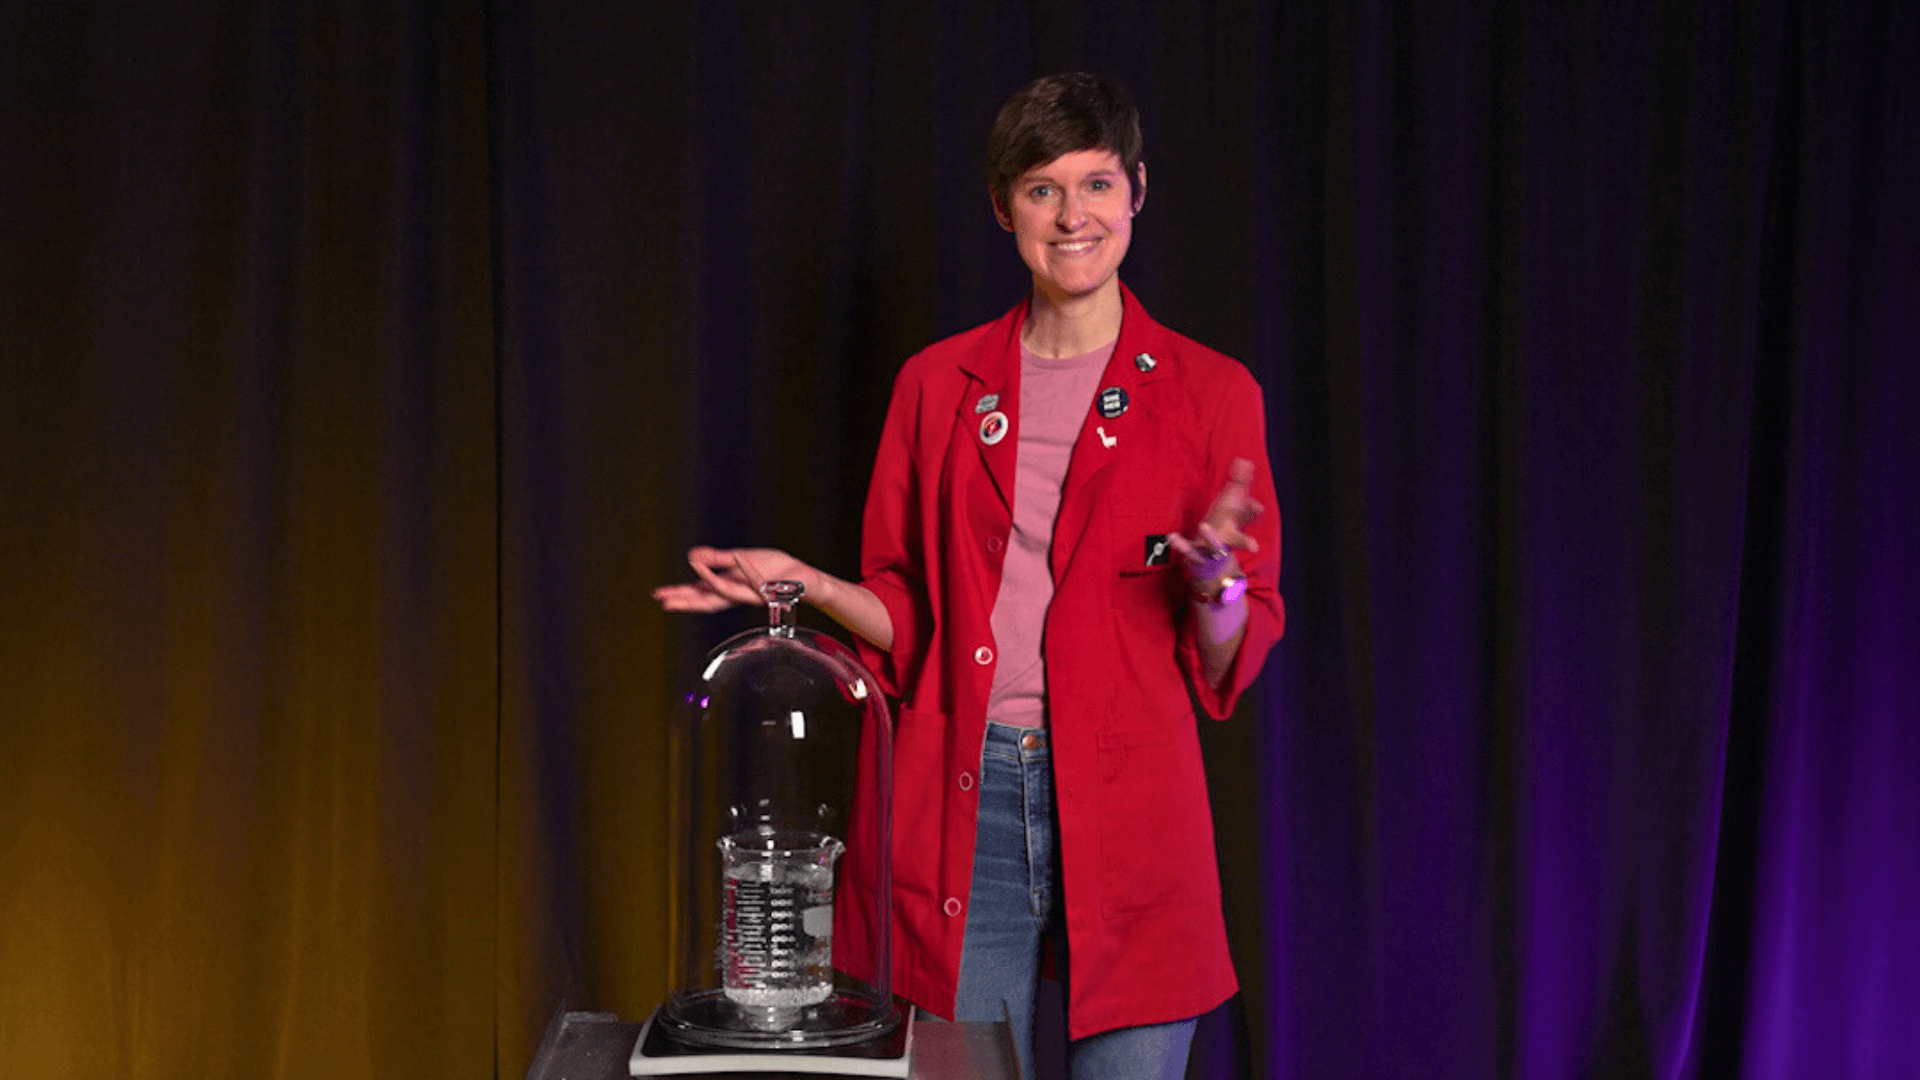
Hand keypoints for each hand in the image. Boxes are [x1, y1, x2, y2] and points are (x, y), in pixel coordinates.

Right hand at [652, 547, 820, 612]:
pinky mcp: (764, 587)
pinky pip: (753, 578)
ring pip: (726, 592)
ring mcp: (749, 592)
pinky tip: (737, 555)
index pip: (699, 593)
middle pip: (706, 599)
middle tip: (665, 601)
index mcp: (728, 586)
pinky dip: (744, 567)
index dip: (680, 595)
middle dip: (686, 599)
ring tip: (694, 568)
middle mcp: (736, 593)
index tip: (661, 596)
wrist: (800, 578)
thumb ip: (716, 559)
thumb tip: (692, 556)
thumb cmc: (773, 570)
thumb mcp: (739, 559)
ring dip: (710, 580)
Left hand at [1165, 457, 1263, 587]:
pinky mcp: (1195, 556)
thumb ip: (1238, 483)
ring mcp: (1210, 550)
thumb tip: (1244, 462)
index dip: (1251, 509)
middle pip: (1236, 538)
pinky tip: (1172, 536)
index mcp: (1235, 526)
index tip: (1256, 504)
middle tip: (1251, 543)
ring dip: (1211, 538)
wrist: (1213, 568)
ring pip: (1213, 547)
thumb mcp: (1231, 509)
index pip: (1245, 515)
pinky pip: (1187, 550)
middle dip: (1243, 540)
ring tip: (1204, 526)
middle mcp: (1226, 540)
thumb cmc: (1223, 531)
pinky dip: (1181, 544)